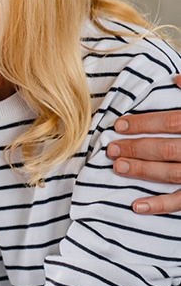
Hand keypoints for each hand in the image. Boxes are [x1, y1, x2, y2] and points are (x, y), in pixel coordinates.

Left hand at [108, 74, 180, 213]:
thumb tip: (177, 79)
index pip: (171, 122)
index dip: (143, 123)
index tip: (119, 124)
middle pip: (166, 148)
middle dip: (136, 147)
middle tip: (111, 147)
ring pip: (171, 173)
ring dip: (143, 171)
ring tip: (118, 167)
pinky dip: (160, 205)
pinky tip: (137, 206)